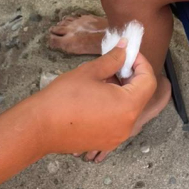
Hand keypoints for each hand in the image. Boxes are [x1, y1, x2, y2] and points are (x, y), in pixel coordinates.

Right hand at [35, 44, 156, 155]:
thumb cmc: (63, 98)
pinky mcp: (106, 141)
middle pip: (141, 95)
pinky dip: (115, 106)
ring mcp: (117, 136)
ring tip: (103, 79)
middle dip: (131, 76)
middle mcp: (127, 125)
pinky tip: (97, 96)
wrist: (40, 127)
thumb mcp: (91, 72)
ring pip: (130, 108)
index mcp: (128, 106)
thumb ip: (113, 59)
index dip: (141, 63)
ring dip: (123, 91)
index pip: (148, 81)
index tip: (128, 54)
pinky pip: (119, 120)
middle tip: (115, 63)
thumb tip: (124, 47)